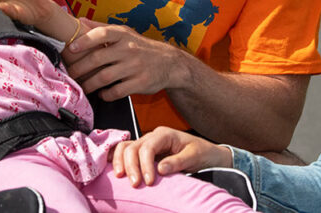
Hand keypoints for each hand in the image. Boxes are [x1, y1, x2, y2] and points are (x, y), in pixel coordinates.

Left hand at [64, 24, 188, 99]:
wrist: (169, 63)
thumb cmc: (141, 47)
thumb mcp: (125, 33)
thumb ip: (102, 28)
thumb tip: (79, 22)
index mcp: (123, 35)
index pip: (101, 34)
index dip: (84, 40)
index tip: (71, 48)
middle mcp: (129, 49)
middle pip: (98, 58)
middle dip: (80, 68)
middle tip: (70, 74)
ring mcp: (135, 67)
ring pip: (105, 77)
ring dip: (89, 84)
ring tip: (83, 86)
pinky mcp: (140, 83)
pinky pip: (117, 91)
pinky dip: (106, 94)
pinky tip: (101, 94)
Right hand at [110, 127, 230, 186]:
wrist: (206, 154)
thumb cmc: (201, 153)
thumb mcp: (194, 156)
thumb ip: (178, 161)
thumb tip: (160, 169)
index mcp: (164, 134)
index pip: (147, 147)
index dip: (145, 164)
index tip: (149, 182)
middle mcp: (152, 136)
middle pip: (132, 147)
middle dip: (131, 165)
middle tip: (135, 184)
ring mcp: (146, 143)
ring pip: (125, 148)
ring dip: (121, 162)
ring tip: (122, 178)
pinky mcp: (143, 153)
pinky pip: (125, 152)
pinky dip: (117, 159)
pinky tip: (114, 169)